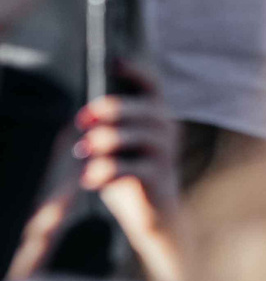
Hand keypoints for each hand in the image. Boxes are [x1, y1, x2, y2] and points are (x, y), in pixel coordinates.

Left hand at [7, 61, 184, 280]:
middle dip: (112, 110)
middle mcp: (168, 130)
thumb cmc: (133, 178)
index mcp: (159, 118)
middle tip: (82, 121)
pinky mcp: (160, 180)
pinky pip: (133, 169)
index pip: (153, 86)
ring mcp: (167, 154)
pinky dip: (107, 171)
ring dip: (106, 142)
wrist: (157, 219)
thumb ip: (112, 130)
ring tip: (82, 152)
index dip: (136, 72)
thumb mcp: (122, 149)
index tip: (115, 61)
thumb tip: (88, 119)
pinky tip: (90, 179)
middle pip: (144, 108)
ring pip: (138, 136)